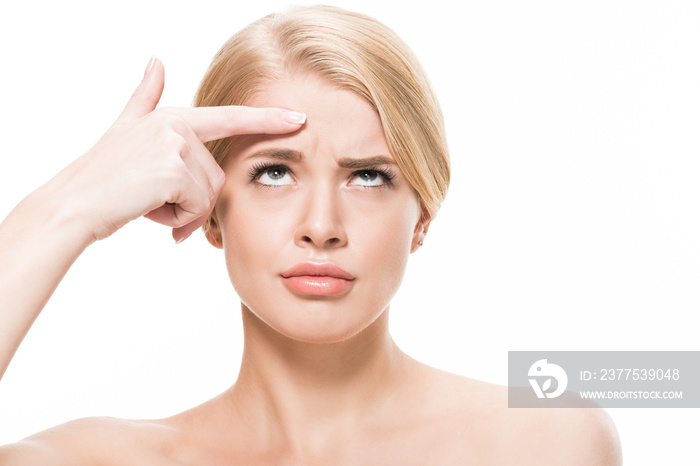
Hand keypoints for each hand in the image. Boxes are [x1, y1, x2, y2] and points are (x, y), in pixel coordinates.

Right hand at [50, 57, 304, 242]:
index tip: (299, 118)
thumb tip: (156, 60)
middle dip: (193, 203)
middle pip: (217, 177)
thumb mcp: (126, 128)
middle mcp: (177, 126)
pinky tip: (147, 210)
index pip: (230, 118)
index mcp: (174, 118)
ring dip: (182, 213)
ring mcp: (175, 145)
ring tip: (148, 204)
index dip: (267, 120)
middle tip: (159, 205)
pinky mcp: (172, 170)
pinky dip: (175, 220)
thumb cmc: (104, 175)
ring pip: (208, 195)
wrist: (74, 204)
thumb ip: (145, 97)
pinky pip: (196, 207)